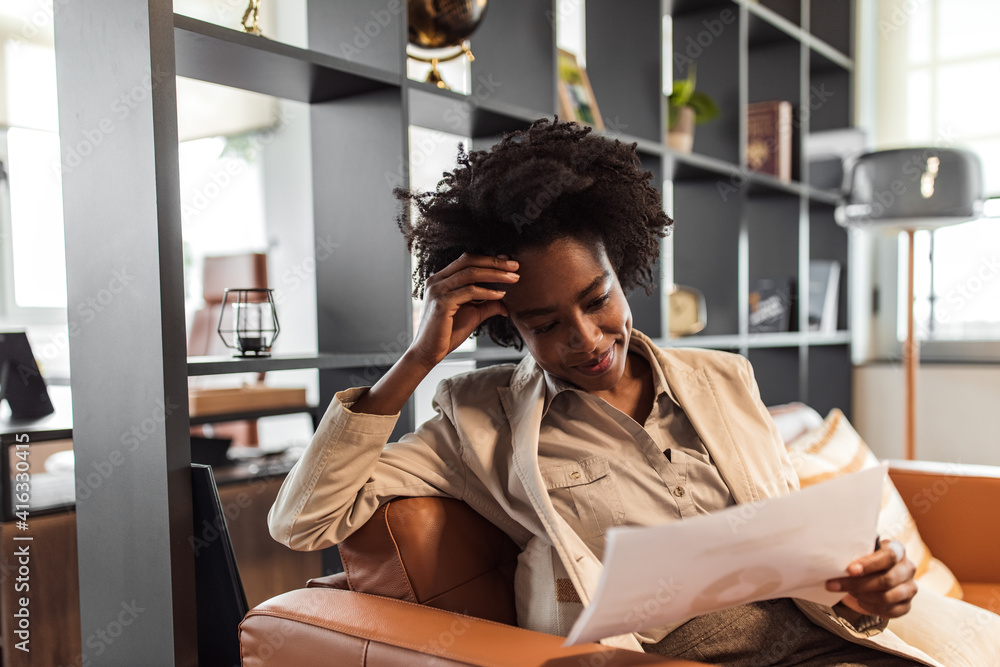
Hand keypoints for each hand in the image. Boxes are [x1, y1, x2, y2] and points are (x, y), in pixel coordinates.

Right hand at [407, 253, 518, 368]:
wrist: (429, 352)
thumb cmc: (448, 333)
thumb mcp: (472, 314)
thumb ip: (487, 304)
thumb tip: (506, 303)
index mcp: (441, 279)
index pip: (467, 260)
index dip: (489, 259)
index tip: (509, 262)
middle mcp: (437, 281)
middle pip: (469, 261)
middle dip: (495, 262)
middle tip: (515, 265)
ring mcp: (437, 290)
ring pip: (470, 273)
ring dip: (495, 274)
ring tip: (513, 278)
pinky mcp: (441, 303)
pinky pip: (469, 291)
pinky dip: (487, 292)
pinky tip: (500, 295)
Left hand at [825, 539, 916, 617]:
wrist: (871, 574)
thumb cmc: (862, 560)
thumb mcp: (859, 552)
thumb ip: (853, 555)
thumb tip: (834, 562)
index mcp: (897, 550)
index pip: (889, 556)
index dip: (869, 564)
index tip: (849, 570)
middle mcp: (908, 568)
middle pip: (887, 580)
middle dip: (858, 584)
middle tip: (834, 585)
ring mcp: (910, 588)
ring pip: (887, 597)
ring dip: (863, 596)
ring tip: (849, 592)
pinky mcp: (907, 605)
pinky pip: (890, 611)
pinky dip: (871, 608)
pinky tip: (860, 601)